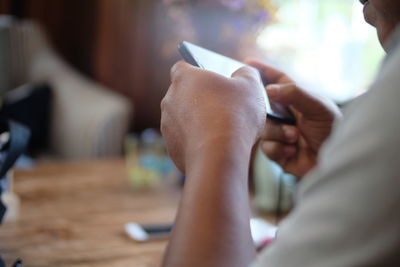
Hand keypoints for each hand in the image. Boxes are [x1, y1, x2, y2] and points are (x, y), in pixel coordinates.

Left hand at [161, 61, 266, 172]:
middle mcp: (169, 99)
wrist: (219, 156)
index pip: (182, 67)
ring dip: (196, 122)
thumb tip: (243, 73)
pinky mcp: (170, 147)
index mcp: (184, 78)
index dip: (197, 73)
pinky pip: (184, 140)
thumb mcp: (251, 86)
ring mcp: (167, 125)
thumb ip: (246, 74)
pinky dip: (195, 142)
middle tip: (221, 107)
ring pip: (182, 119)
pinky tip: (213, 146)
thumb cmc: (235, 115)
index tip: (212, 81)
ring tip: (219, 129)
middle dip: (199, 99)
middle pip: (183, 95)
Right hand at [247, 60, 341, 178]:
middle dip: (265, 112)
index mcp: (297, 100)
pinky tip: (292, 151)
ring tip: (295, 137)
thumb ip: (294, 94)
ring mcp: (281, 134)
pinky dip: (278, 149)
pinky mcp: (278, 153)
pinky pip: (266, 148)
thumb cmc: (333, 131)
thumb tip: (268, 89)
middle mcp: (286, 116)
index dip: (263, 71)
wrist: (336, 162)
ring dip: (278, 133)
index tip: (247, 63)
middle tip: (273, 114)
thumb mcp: (318, 107)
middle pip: (262, 107)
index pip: (277, 81)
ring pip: (263, 129)